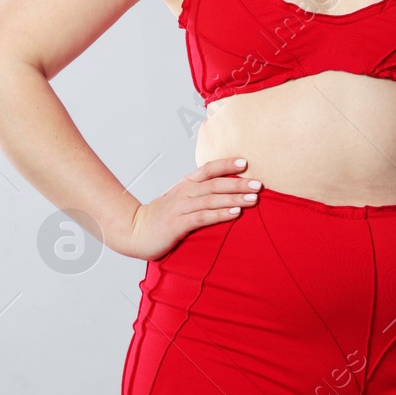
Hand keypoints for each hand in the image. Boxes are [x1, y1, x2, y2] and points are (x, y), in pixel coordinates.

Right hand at [113, 156, 260, 261]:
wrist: (135, 231)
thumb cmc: (161, 217)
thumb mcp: (180, 199)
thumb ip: (199, 193)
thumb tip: (225, 191)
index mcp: (185, 184)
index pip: (208, 169)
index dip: (226, 164)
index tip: (245, 163)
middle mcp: (184, 192)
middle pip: (215, 184)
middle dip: (239, 183)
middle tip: (259, 184)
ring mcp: (181, 208)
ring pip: (212, 199)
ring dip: (235, 198)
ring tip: (254, 199)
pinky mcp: (178, 224)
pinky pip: (203, 217)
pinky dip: (221, 214)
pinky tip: (235, 214)